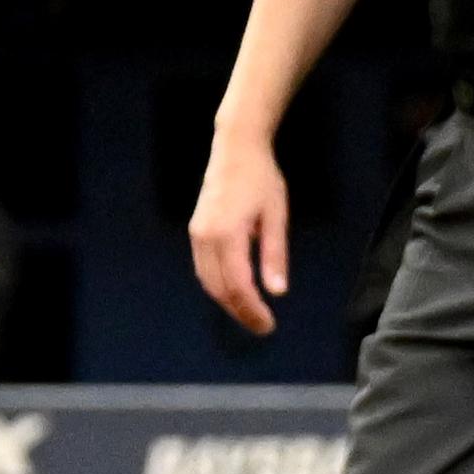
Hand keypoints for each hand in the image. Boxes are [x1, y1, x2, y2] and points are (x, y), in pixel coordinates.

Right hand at [188, 130, 290, 335]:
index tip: (269, 325)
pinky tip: (235, 291)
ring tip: (250, 313)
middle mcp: (206, 237)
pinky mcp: (195, 231)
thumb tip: (277, 292)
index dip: (252, 310)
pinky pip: (203, 268)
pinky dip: (218, 286)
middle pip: (219, 289)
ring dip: (227, 302)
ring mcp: (197, 234)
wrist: (235, 148)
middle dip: (240, 311)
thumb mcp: (276, 215)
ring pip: (207, 282)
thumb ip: (275, 255)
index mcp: (227, 234)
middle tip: (262, 325)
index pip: (238, 285)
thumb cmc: (261, 178)